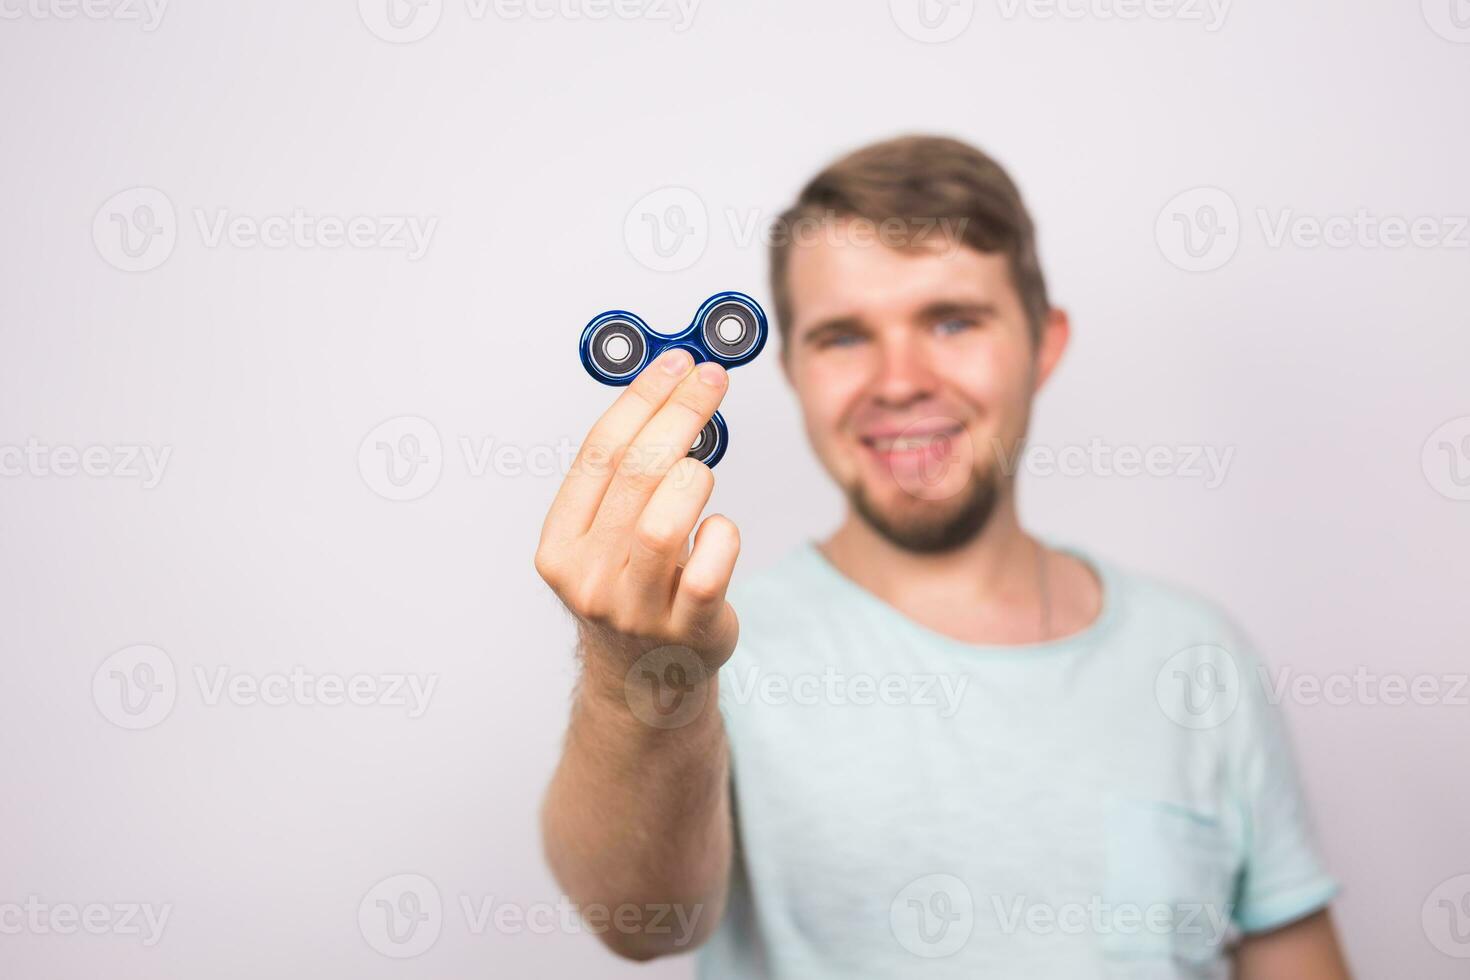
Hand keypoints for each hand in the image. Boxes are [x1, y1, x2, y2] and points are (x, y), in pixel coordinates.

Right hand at [535, 348, 740, 692]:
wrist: (647, 676)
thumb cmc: (634, 590)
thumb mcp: (608, 535)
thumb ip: (625, 474)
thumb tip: (668, 389)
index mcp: (560, 545)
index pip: (598, 452)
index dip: (642, 398)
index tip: (675, 364)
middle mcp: (588, 578)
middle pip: (635, 474)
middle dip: (680, 413)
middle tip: (711, 382)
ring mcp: (634, 609)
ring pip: (664, 521)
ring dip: (695, 478)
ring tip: (703, 473)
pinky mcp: (686, 630)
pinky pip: (709, 569)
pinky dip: (723, 535)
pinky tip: (719, 529)